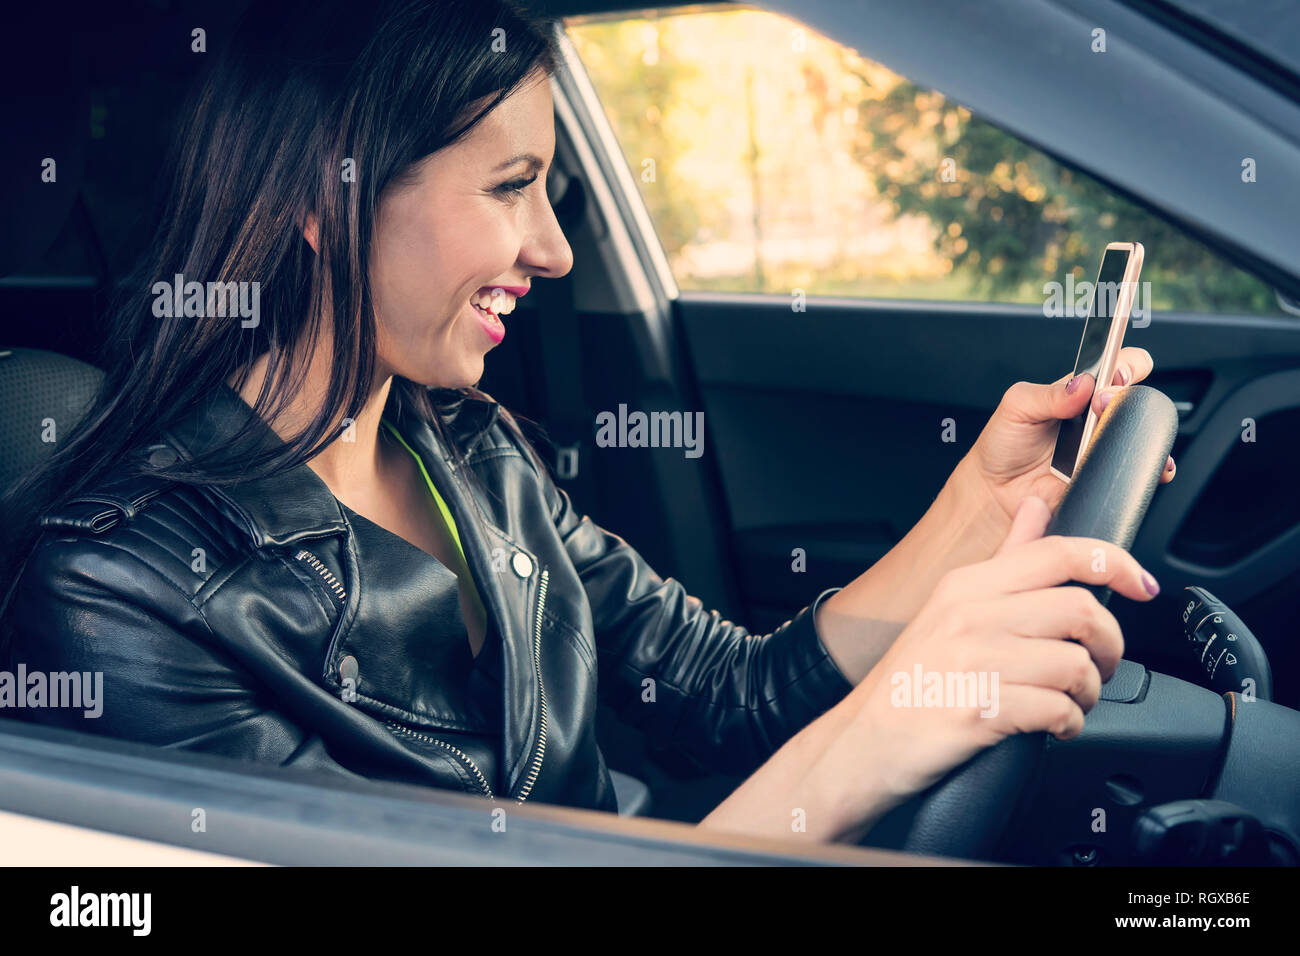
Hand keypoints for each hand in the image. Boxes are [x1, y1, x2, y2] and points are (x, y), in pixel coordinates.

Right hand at [817, 496, 1158, 837]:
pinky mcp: (979, 710)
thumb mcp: (950, 606)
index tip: (1143, 585)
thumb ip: (1004, 558)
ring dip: (1090, 692)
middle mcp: (969, 617)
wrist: (863, 741)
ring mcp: (972, 663)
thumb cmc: (912, 678)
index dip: (1114, 563)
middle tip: (1102, 664)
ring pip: (1075, 665)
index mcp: (967, 585)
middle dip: (1110, 645)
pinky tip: (1055, 726)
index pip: (1057, 553)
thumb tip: (1037, 507)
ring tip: (1073, 701)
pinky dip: (1069, 724)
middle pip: (1079, 611)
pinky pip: (1056, 710)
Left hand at [958, 347, 1175, 530]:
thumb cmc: (1004, 445)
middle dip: (1126, 398)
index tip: (1115, 374)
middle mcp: (1098, 416)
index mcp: (1080, 392)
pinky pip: (1136, 468)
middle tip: (1099, 406)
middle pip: (1136, 397)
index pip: (1118, 365)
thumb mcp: (1016, 407)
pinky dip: (1147, 466)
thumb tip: (1081, 384)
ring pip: (1145, 433)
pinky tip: (1133, 462)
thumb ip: (1047, 394)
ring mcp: (1105, 445)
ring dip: (1143, 431)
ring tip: (1109, 435)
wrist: (996, 491)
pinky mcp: (1106, 474)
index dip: (1126, 364)